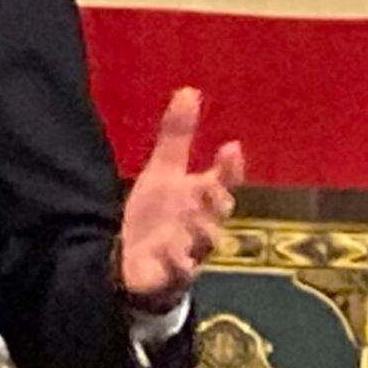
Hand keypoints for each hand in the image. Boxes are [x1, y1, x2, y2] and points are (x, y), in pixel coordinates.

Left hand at [117, 87, 244, 311]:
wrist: (136, 263)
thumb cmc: (157, 215)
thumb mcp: (163, 172)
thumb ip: (177, 136)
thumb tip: (189, 89)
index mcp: (201, 199)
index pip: (223, 182)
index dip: (230, 168)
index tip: (231, 147)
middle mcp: (200, 226)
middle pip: (216, 214)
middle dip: (215, 200)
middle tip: (208, 185)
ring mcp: (188, 254)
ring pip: (201, 243)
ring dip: (197, 228)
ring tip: (186, 213)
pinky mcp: (171, 278)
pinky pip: (179, 273)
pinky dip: (176, 262)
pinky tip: (168, 250)